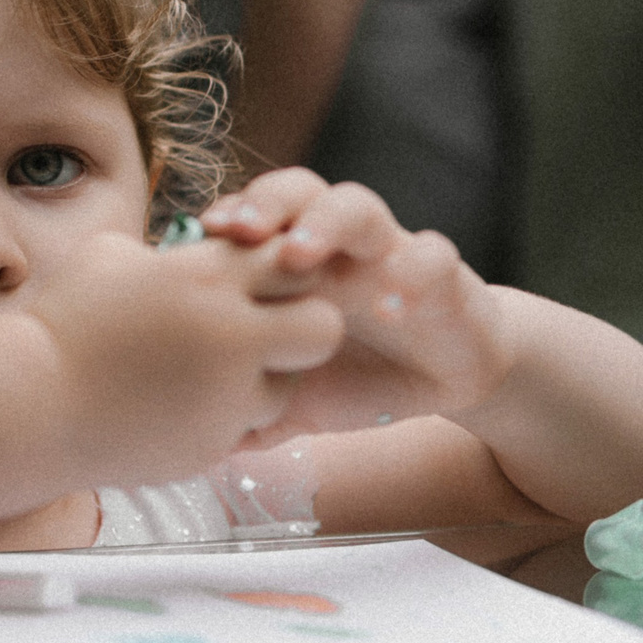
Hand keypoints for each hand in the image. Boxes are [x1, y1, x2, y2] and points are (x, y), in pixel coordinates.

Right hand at [23, 229, 344, 488]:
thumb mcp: (109, 257)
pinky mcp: (212, 445)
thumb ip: (167, 252)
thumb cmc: (60, 321)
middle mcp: (229, 335)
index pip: (296, 262)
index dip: (284, 271)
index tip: (257, 282)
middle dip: (302, 331)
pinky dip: (222, 421)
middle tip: (261, 335)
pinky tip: (176, 410)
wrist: (26, 405)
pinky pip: (244, 429)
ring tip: (204, 378)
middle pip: (324, 329)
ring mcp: (225, 397)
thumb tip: (186, 248)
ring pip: (288, 389)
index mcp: (206, 277)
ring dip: (262, 383)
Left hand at [202, 170, 511, 438]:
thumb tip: (197, 451)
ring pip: (359, 206)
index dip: (226, 219)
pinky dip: (411, 275)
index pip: (256, 217)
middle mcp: (338, 245)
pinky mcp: (445, 276)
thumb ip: (253, 412)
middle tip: (241, 231)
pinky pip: (432, 256)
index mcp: (296, 263)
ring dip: (325, 221)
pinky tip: (390, 309)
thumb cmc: (361, 374)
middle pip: (299, 191)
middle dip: (267, 203)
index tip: (195, 239)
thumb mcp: (299, 399)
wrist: (446, 373)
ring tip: (298, 254)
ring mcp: (390, 253)